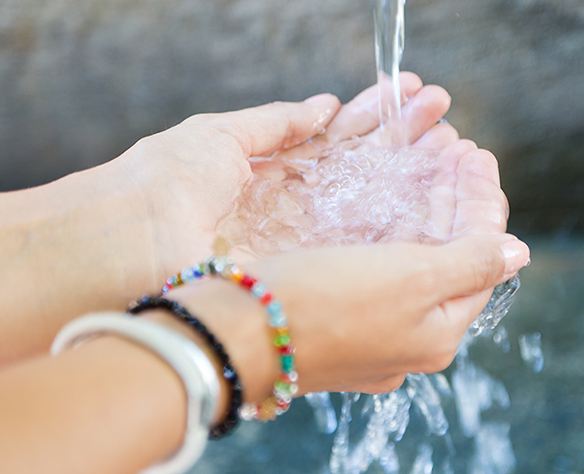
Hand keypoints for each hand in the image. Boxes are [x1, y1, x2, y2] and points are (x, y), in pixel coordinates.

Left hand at [104, 72, 455, 281]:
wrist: (129, 245)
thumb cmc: (164, 182)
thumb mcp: (222, 136)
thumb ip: (278, 123)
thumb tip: (325, 106)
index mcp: (277, 170)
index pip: (341, 137)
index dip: (379, 115)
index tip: (415, 93)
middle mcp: (298, 208)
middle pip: (365, 170)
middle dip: (406, 140)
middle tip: (446, 118)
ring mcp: (306, 241)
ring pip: (373, 205)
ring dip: (413, 174)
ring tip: (455, 147)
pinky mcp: (309, 270)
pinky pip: (363, 243)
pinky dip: (401, 219)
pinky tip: (435, 195)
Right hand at [163, 147, 528, 400]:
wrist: (231, 336)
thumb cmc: (321, 304)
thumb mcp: (410, 279)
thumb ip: (469, 263)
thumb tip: (517, 252)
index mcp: (437, 333)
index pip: (480, 258)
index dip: (482, 202)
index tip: (477, 154)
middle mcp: (408, 339)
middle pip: (447, 259)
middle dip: (454, 201)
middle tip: (456, 150)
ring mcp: (369, 333)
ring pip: (410, 262)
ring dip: (422, 210)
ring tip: (426, 163)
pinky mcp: (333, 320)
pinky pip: (375, 270)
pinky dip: (387, 230)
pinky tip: (382, 202)